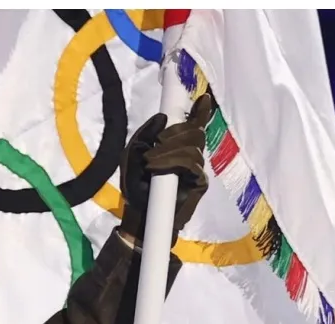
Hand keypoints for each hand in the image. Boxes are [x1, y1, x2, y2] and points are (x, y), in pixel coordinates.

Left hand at [119, 93, 212, 246]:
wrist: (138, 214)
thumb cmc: (136, 185)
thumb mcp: (131, 156)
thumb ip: (143, 135)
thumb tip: (162, 117)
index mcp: (177, 145)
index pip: (194, 125)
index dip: (201, 112)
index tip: (203, 99)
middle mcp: (190, 154)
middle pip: (195, 132)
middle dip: (175, 133)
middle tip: (156, 144)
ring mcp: (197, 169)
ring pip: (193, 147)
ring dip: (168, 150)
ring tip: (149, 162)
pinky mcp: (199, 183)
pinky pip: (191, 164)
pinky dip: (172, 162)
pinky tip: (156, 168)